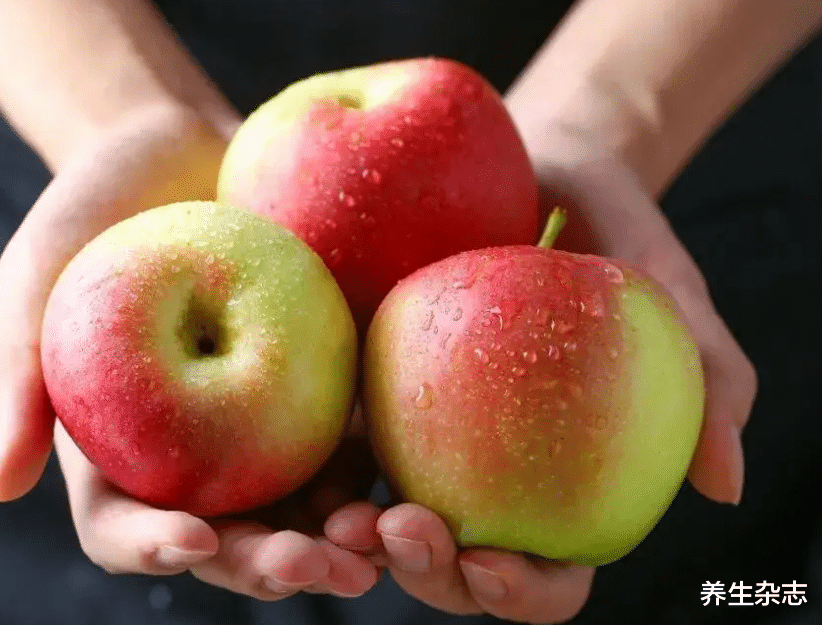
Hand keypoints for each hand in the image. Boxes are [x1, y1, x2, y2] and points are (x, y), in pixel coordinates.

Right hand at [0, 105, 378, 598]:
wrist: (183, 154)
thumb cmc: (94, 214)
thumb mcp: (38, 280)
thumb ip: (17, 375)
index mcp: (122, 446)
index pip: (130, 525)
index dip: (156, 546)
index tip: (195, 538)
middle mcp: (196, 451)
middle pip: (231, 532)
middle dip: (268, 562)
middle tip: (311, 566)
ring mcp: (263, 423)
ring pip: (301, 503)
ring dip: (338, 536)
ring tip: (374, 548)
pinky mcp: (318, 384)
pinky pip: (349, 435)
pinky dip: (374, 465)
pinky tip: (408, 480)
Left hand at [324, 126, 756, 623]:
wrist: (527, 159)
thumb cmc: (603, 219)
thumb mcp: (660, 277)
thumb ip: (704, 369)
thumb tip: (725, 486)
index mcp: (560, 471)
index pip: (550, 568)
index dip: (525, 592)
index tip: (493, 564)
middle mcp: (486, 466)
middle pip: (458, 563)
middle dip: (430, 578)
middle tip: (405, 534)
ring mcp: (420, 433)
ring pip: (386, 522)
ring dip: (359, 545)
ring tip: (343, 523)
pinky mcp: (367, 386)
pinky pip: (340, 440)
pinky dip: (322, 470)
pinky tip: (304, 458)